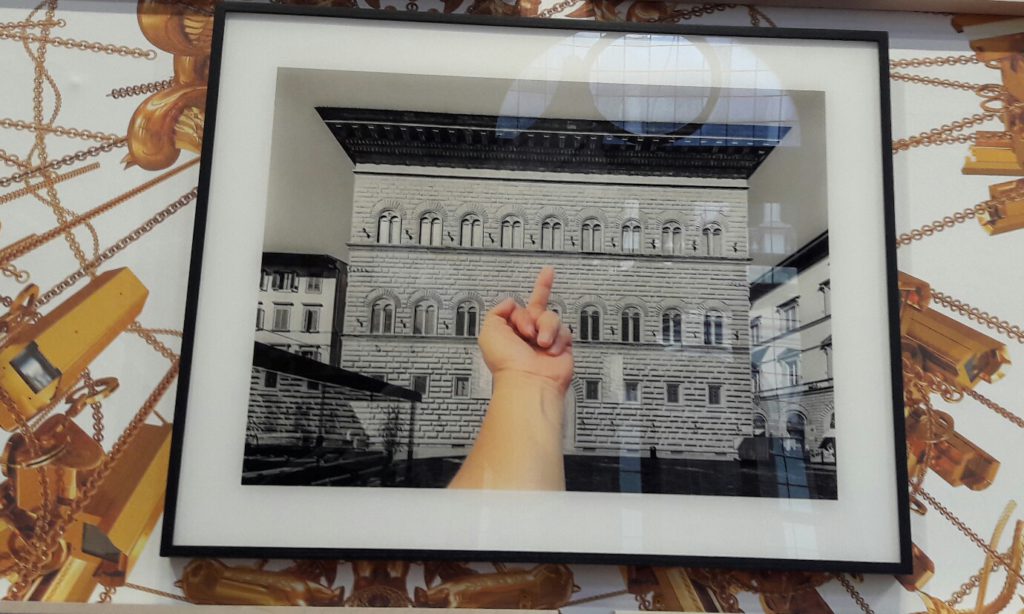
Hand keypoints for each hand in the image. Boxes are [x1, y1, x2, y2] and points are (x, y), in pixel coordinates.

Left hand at [478, 266, 573, 393]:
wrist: (528, 380)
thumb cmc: (507, 362)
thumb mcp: (489, 331)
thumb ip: (497, 311)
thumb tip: (511, 301)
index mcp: (510, 331)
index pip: (517, 309)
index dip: (516, 309)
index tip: (514, 307)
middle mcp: (528, 335)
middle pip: (538, 306)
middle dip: (544, 286)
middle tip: (548, 272)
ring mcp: (546, 340)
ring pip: (551, 317)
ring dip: (545, 327)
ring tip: (540, 342)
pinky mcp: (562, 346)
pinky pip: (564, 331)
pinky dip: (557, 339)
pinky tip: (550, 350)